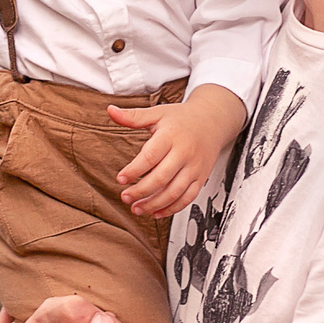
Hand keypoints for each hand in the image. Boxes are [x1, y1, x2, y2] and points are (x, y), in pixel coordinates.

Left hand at [110, 83, 245, 219]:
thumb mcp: (158, 113)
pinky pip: (187, 198)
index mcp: (171, 136)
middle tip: (125, 197)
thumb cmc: (182, 118)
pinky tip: (157, 212)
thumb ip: (133, 116)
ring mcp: (194, 167)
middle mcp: (185, 153)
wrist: (212, 120)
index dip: (134, 170)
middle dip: (141, 191)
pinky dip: (172, 208)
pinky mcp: (200, 178)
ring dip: (154, 204)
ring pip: (174, 192)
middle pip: (161, 178)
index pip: (150, 156)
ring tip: (137, 209)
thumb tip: (110, 111)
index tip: (120, 179)